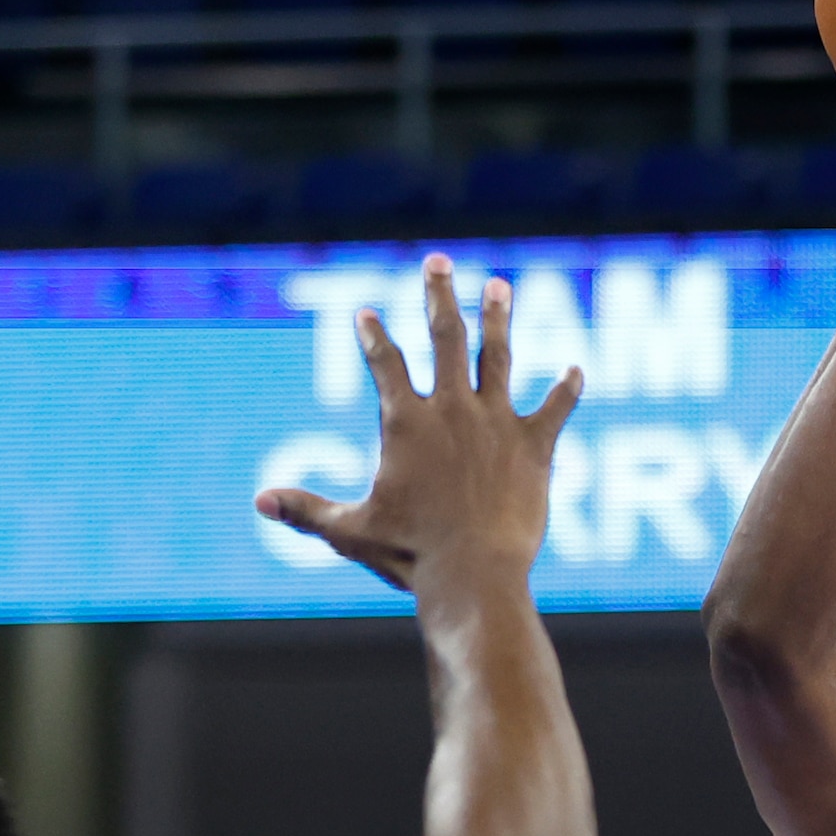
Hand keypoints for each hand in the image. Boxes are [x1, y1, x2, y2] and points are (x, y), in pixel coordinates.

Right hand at [253, 253, 582, 593]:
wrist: (473, 574)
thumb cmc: (409, 555)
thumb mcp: (350, 530)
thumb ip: (306, 509)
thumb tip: (259, 502)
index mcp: (405, 422)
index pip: (386, 363)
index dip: (374, 336)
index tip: (368, 312)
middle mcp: (452, 409)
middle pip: (445, 336)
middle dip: (440, 295)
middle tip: (438, 261)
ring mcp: (496, 423)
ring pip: (498, 356)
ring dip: (497, 318)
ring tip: (499, 286)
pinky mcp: (534, 447)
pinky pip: (555, 409)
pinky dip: (566, 389)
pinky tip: (576, 369)